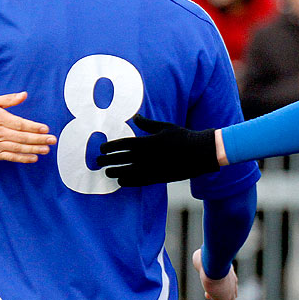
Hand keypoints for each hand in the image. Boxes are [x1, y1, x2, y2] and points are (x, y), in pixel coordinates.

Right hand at [0, 92, 55, 162]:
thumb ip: (9, 99)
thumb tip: (24, 95)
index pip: (19, 124)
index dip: (33, 127)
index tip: (45, 128)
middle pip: (22, 137)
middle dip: (39, 139)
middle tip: (52, 139)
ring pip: (18, 148)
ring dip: (34, 149)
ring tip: (46, 149)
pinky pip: (11, 157)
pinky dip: (23, 158)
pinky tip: (34, 158)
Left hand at [96, 114, 218, 185]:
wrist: (201, 153)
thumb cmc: (183, 137)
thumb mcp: (164, 127)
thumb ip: (147, 124)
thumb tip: (135, 117)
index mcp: (145, 142)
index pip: (120, 145)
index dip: (108, 147)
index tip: (101, 149)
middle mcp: (145, 157)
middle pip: (119, 159)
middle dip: (106, 161)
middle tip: (97, 162)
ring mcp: (150, 169)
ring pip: (125, 173)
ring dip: (114, 173)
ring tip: (107, 172)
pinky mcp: (156, 178)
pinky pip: (137, 182)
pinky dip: (127, 182)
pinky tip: (121, 181)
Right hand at [193, 249, 236, 299]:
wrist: (214, 262)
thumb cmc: (206, 257)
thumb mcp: (204, 257)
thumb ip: (202, 259)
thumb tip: (198, 257)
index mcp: (227, 273)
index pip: (227, 284)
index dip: (218, 290)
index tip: (208, 295)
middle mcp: (231, 283)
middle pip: (230, 296)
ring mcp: (229, 292)